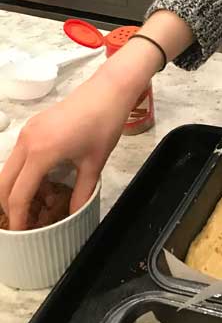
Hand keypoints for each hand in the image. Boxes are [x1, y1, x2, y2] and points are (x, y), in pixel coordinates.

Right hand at [0, 9, 192, 229]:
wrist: (110, 88)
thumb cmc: (104, 123)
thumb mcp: (95, 163)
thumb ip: (82, 193)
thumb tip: (73, 216)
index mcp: (40, 153)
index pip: (18, 195)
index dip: (19, 218)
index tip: (24, 234)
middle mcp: (26, 141)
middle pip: (4, 184)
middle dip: (10, 207)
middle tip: (26, 223)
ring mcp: (27, 131)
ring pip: (8, 169)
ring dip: (15, 189)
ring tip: (35, 205)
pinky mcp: (33, 125)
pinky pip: (17, 156)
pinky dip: (21, 173)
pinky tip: (39, 183)